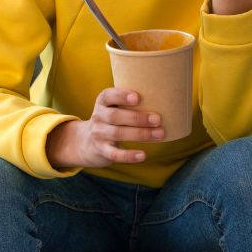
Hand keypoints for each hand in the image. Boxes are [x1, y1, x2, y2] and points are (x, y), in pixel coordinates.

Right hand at [46, 88, 164, 168]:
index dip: (122, 95)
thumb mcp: (113, 107)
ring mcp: (99, 134)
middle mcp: (98, 117)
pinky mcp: (102, 150)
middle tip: (158, 119)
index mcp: (103, 102)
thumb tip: (163, 97)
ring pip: (118, 134)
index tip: (138, 97)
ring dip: (140, 134)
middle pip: (116, 116)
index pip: (108, 95)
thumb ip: (129, 102)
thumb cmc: (111, 120)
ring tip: (159, 134)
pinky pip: (115, 154)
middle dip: (138, 118)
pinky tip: (143, 155)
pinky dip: (129, 155)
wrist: (88, 142)